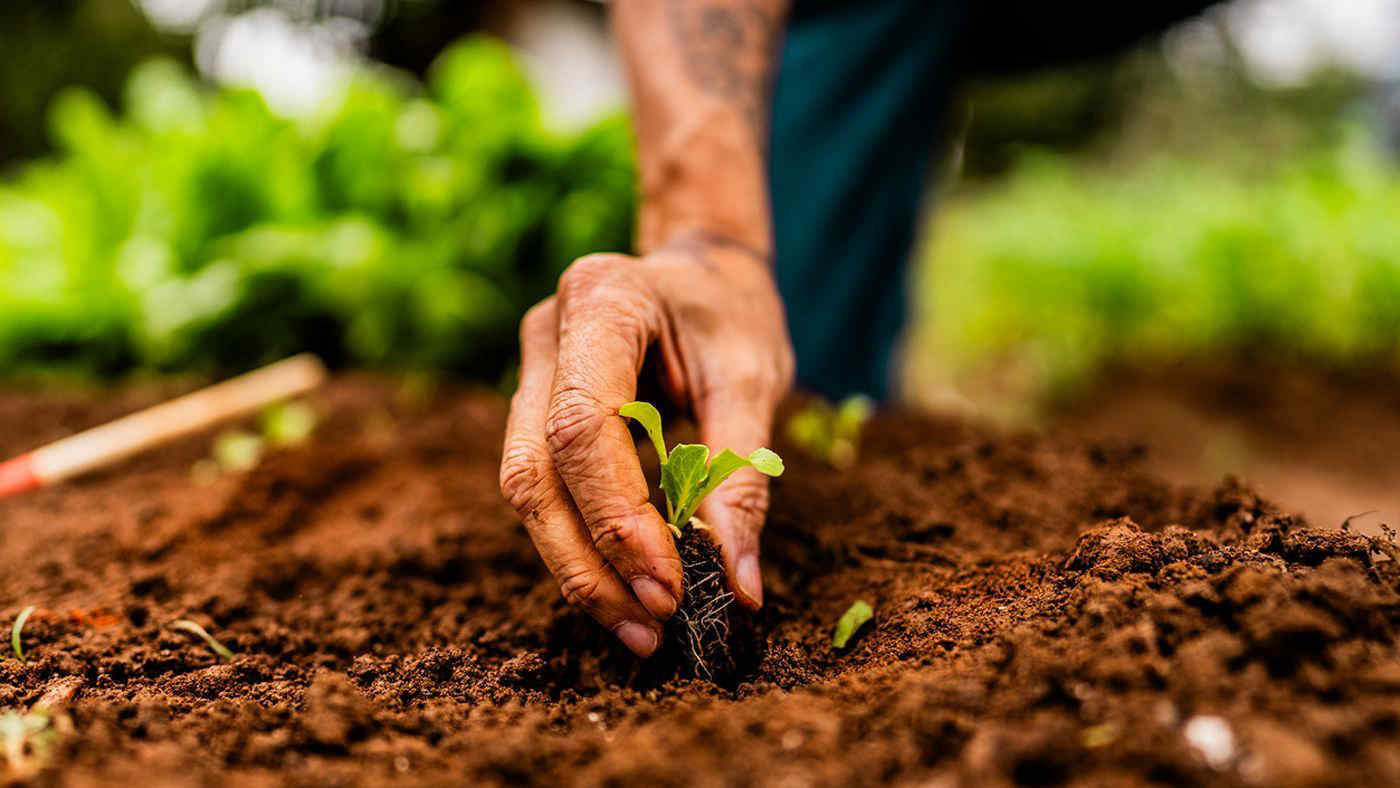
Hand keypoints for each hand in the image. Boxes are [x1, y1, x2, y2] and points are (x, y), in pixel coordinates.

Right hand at [499, 234, 793, 656]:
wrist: (702, 271)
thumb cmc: (732, 315)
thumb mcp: (755, 379)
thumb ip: (741, 477)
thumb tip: (739, 587)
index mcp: (600, 300)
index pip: (583, 425)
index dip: (617, 516)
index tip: (670, 587)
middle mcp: (545, 333)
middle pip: (534, 469)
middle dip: (588, 561)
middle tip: (652, 627)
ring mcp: (529, 370)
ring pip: (525, 489)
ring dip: (577, 568)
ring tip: (639, 629)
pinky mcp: (533, 408)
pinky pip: (542, 488)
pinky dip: (580, 546)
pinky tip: (622, 592)